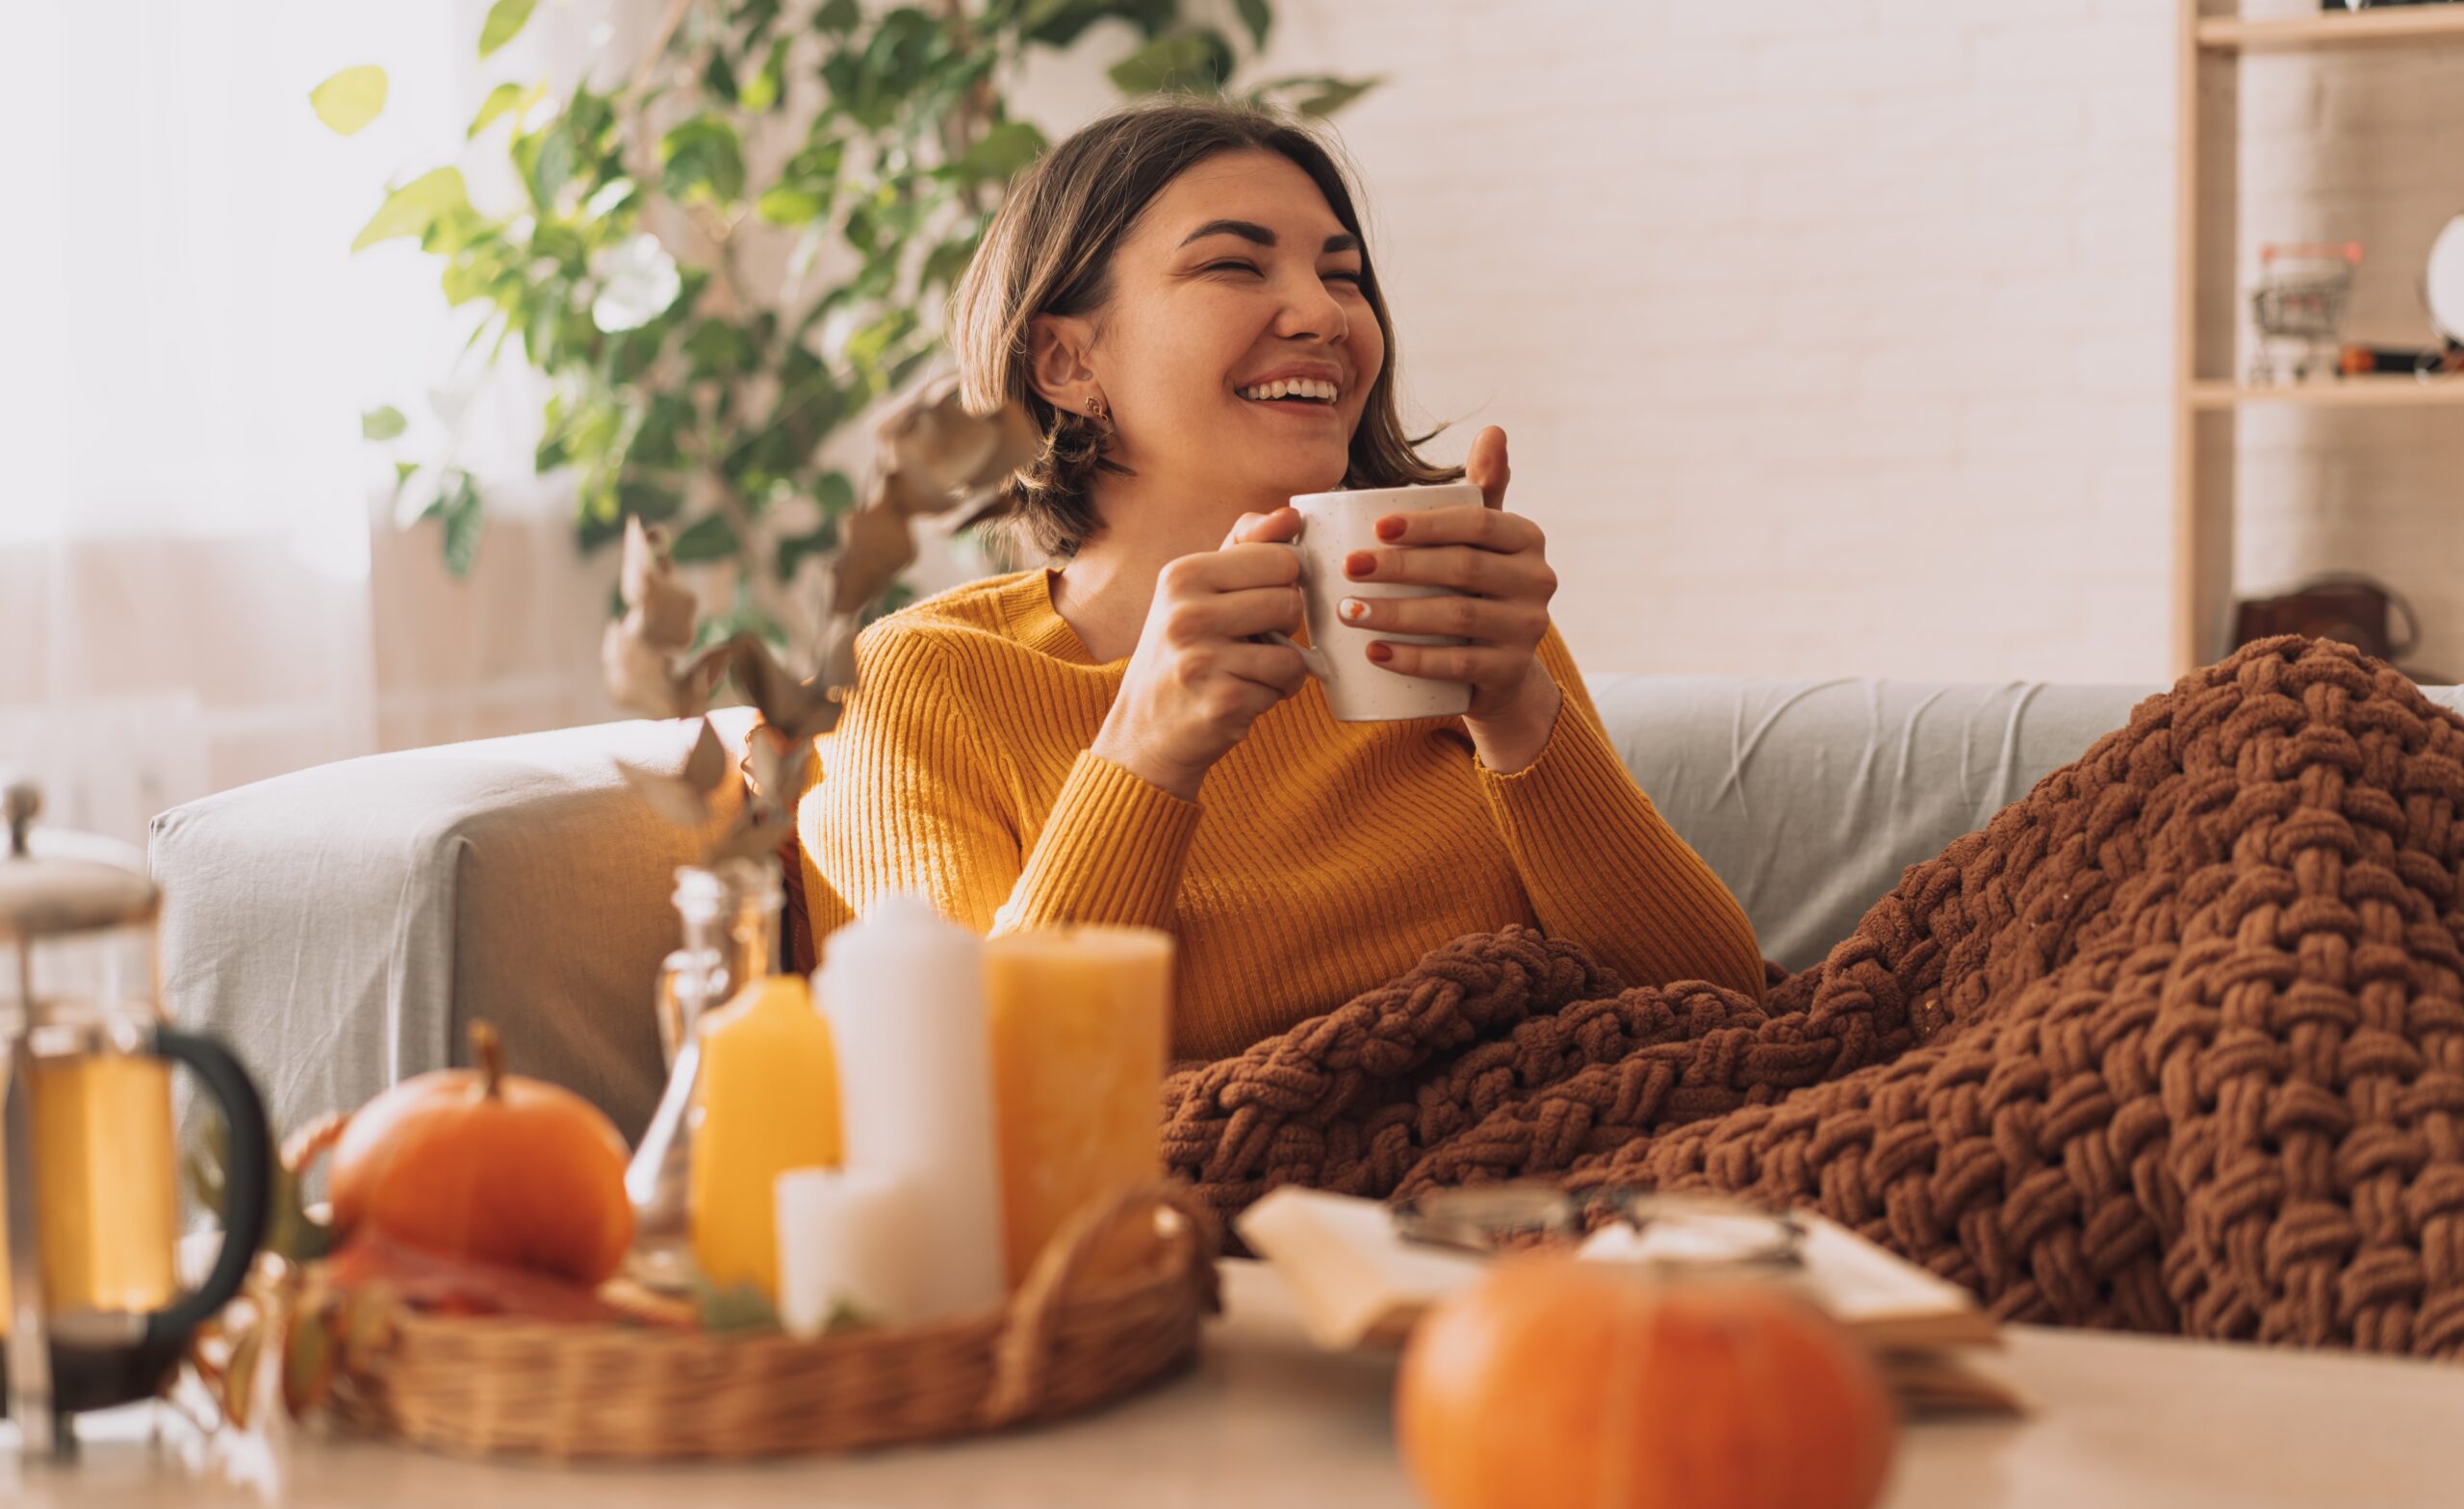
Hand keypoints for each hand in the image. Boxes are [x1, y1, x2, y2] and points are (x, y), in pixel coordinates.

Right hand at [1089, 509, 1312, 801]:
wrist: (1146, 733)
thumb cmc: (1181, 654)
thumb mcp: (1196, 592)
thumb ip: (1244, 547)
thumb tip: (1290, 513)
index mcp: (1182, 574)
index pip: (1280, 558)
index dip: (1281, 585)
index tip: (1255, 604)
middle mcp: (1186, 612)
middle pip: (1291, 601)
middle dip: (1283, 627)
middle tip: (1248, 643)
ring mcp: (1203, 659)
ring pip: (1293, 650)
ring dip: (1281, 667)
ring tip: (1245, 672)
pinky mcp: (1222, 701)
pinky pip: (1285, 686)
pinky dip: (1274, 696)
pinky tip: (1241, 698)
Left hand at [1339, 426, 1563, 767]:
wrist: (1497, 668)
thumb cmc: (1474, 587)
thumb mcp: (1481, 538)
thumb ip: (1482, 489)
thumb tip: (1494, 429)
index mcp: (1527, 538)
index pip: (1476, 523)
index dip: (1426, 524)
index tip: (1374, 528)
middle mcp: (1538, 580)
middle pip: (1462, 568)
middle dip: (1399, 567)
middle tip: (1347, 569)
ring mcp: (1529, 629)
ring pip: (1458, 616)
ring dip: (1397, 613)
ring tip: (1348, 611)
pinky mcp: (1511, 671)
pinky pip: (1460, 664)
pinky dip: (1414, 659)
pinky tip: (1375, 654)